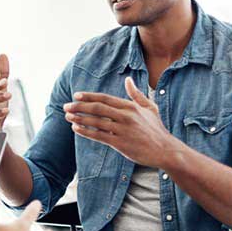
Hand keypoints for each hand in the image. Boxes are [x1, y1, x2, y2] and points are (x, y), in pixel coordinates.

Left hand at [63, 76, 181, 168]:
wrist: (165, 150)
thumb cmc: (156, 129)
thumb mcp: (150, 108)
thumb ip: (136, 94)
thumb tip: (127, 80)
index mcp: (130, 106)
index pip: (105, 98)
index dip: (89, 97)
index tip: (76, 96)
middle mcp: (125, 116)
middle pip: (97, 108)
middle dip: (79, 107)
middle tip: (66, 106)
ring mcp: (122, 130)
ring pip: (96, 122)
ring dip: (79, 118)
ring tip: (68, 116)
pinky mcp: (120, 143)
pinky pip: (98, 136)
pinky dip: (86, 132)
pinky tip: (76, 128)